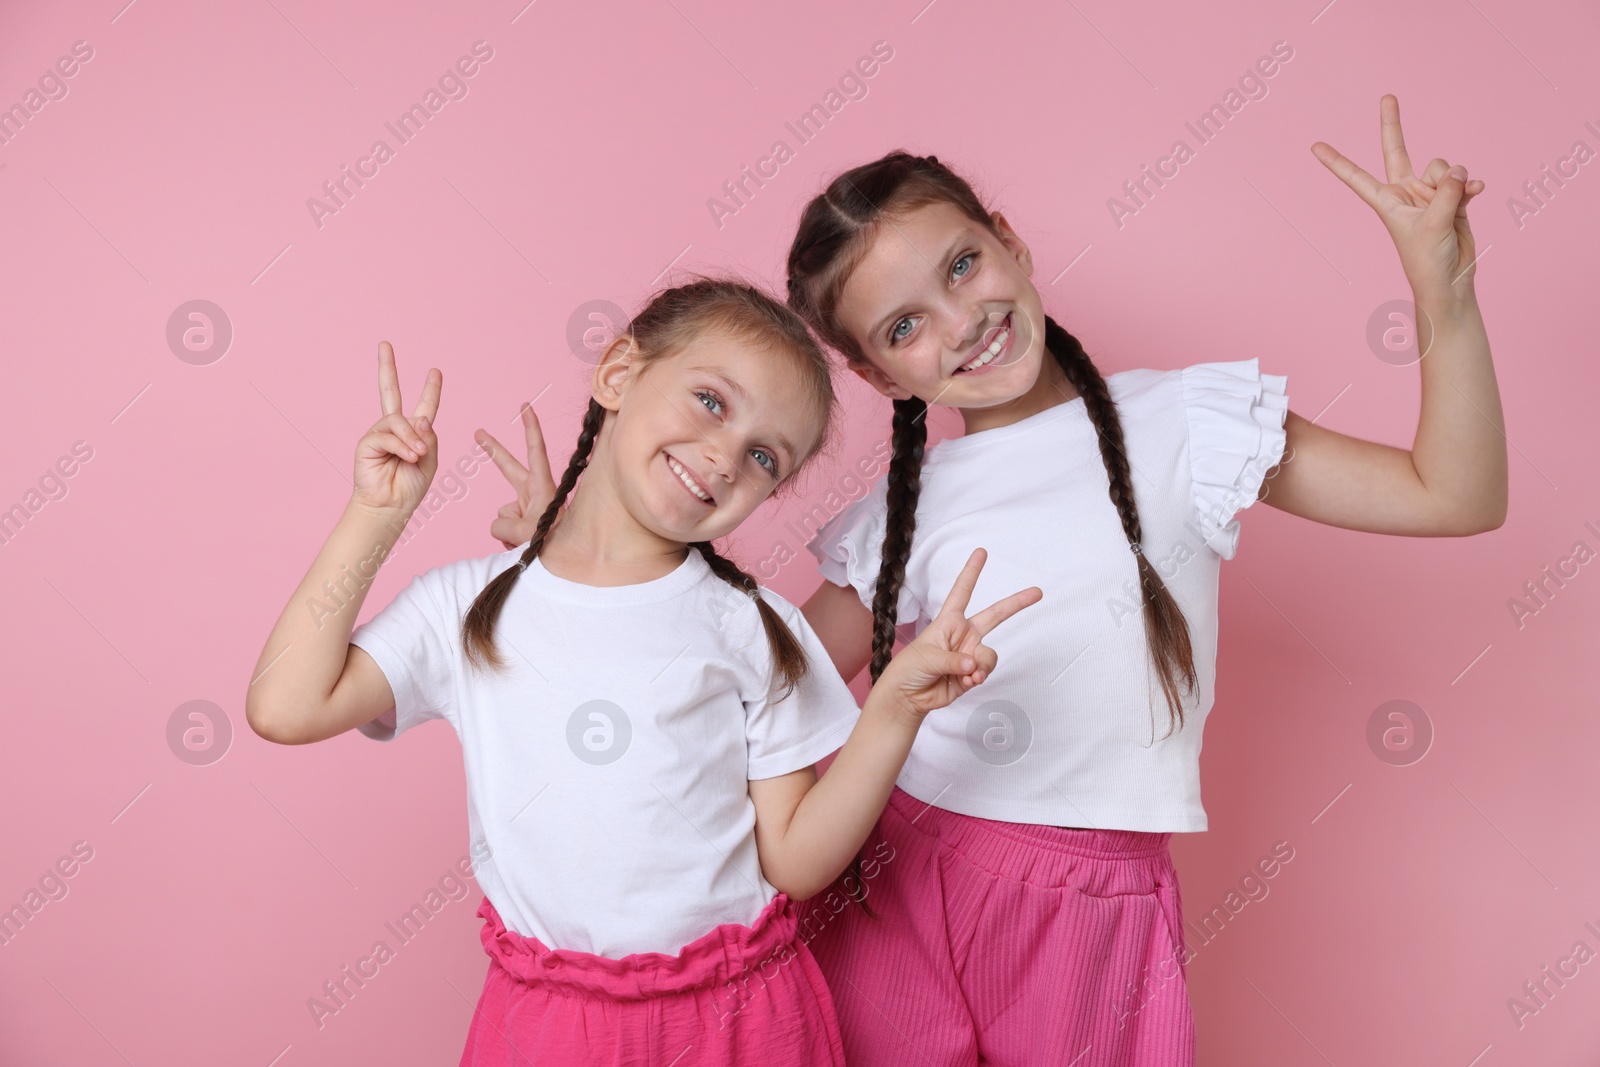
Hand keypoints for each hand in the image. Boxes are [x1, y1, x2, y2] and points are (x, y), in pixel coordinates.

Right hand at [351, 341, 439, 515]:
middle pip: (389, 392)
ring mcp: (379, 433)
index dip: (430, 389)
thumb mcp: (429, 459)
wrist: (391, 506)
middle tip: (384, 344)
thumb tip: (419, 417)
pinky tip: (408, 458)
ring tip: (417, 456)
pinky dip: (401, 446)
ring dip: (412, 439)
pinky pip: (388, 435)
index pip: (424, 406)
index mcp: (414, 432)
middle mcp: (395, 428)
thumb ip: (428, 436)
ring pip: (399, 421)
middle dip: (387, 368)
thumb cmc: (410, 486)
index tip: (435, 371)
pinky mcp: (367, 442)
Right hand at [475, 403, 557, 549]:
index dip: (530, 427)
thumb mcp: (526, 532)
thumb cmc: (552, 542)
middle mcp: (532, 492)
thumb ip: (503, 524)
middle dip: (493, 450)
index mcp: (541, 485)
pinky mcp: (519, 521)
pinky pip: (501, 527)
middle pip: (508, 467)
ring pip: (501, 514)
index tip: (526, 407)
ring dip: (509, 530)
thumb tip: (498, 523)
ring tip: (527, 538)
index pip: (535, 450)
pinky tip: (520, 544)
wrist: (561, 559)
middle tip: (479, 432)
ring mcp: (525, 506)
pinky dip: (508, 537)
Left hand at [876, 548, 1041, 718]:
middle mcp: (963, 635)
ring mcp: (970, 654)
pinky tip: (966, 683)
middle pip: (994, 615)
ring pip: (989, 654)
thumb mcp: (927, 657)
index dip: (972, 572)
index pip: (962, 592)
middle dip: (1016, 604)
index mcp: (948, 622)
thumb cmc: (909, 669)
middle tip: (1037, 592)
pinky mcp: (973, 674)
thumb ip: (953, 660)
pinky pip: (985, 672)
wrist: (908, 697)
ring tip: (966, 675)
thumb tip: (973, 664)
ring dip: (981, 665)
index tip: (981, 552)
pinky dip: (978, 678)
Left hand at [1312, 94, 1485, 302]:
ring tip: (1454, 204)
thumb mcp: (1432, 224)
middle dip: (1393, 124)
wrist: (1450, 281)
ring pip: (1443, 166)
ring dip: (1452, 181)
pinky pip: (1463, 180)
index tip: (1314, 146)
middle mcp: (1405, 194)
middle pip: (1397, 151)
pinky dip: (1471, 186)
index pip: (1356, 177)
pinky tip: (1477, 193)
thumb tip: (1458, 168)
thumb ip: (1444, 192)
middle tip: (1387, 95)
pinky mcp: (1453, 199)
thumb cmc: (1428, 261)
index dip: (1337, 162)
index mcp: (1386, 202)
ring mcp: (1429, 194)